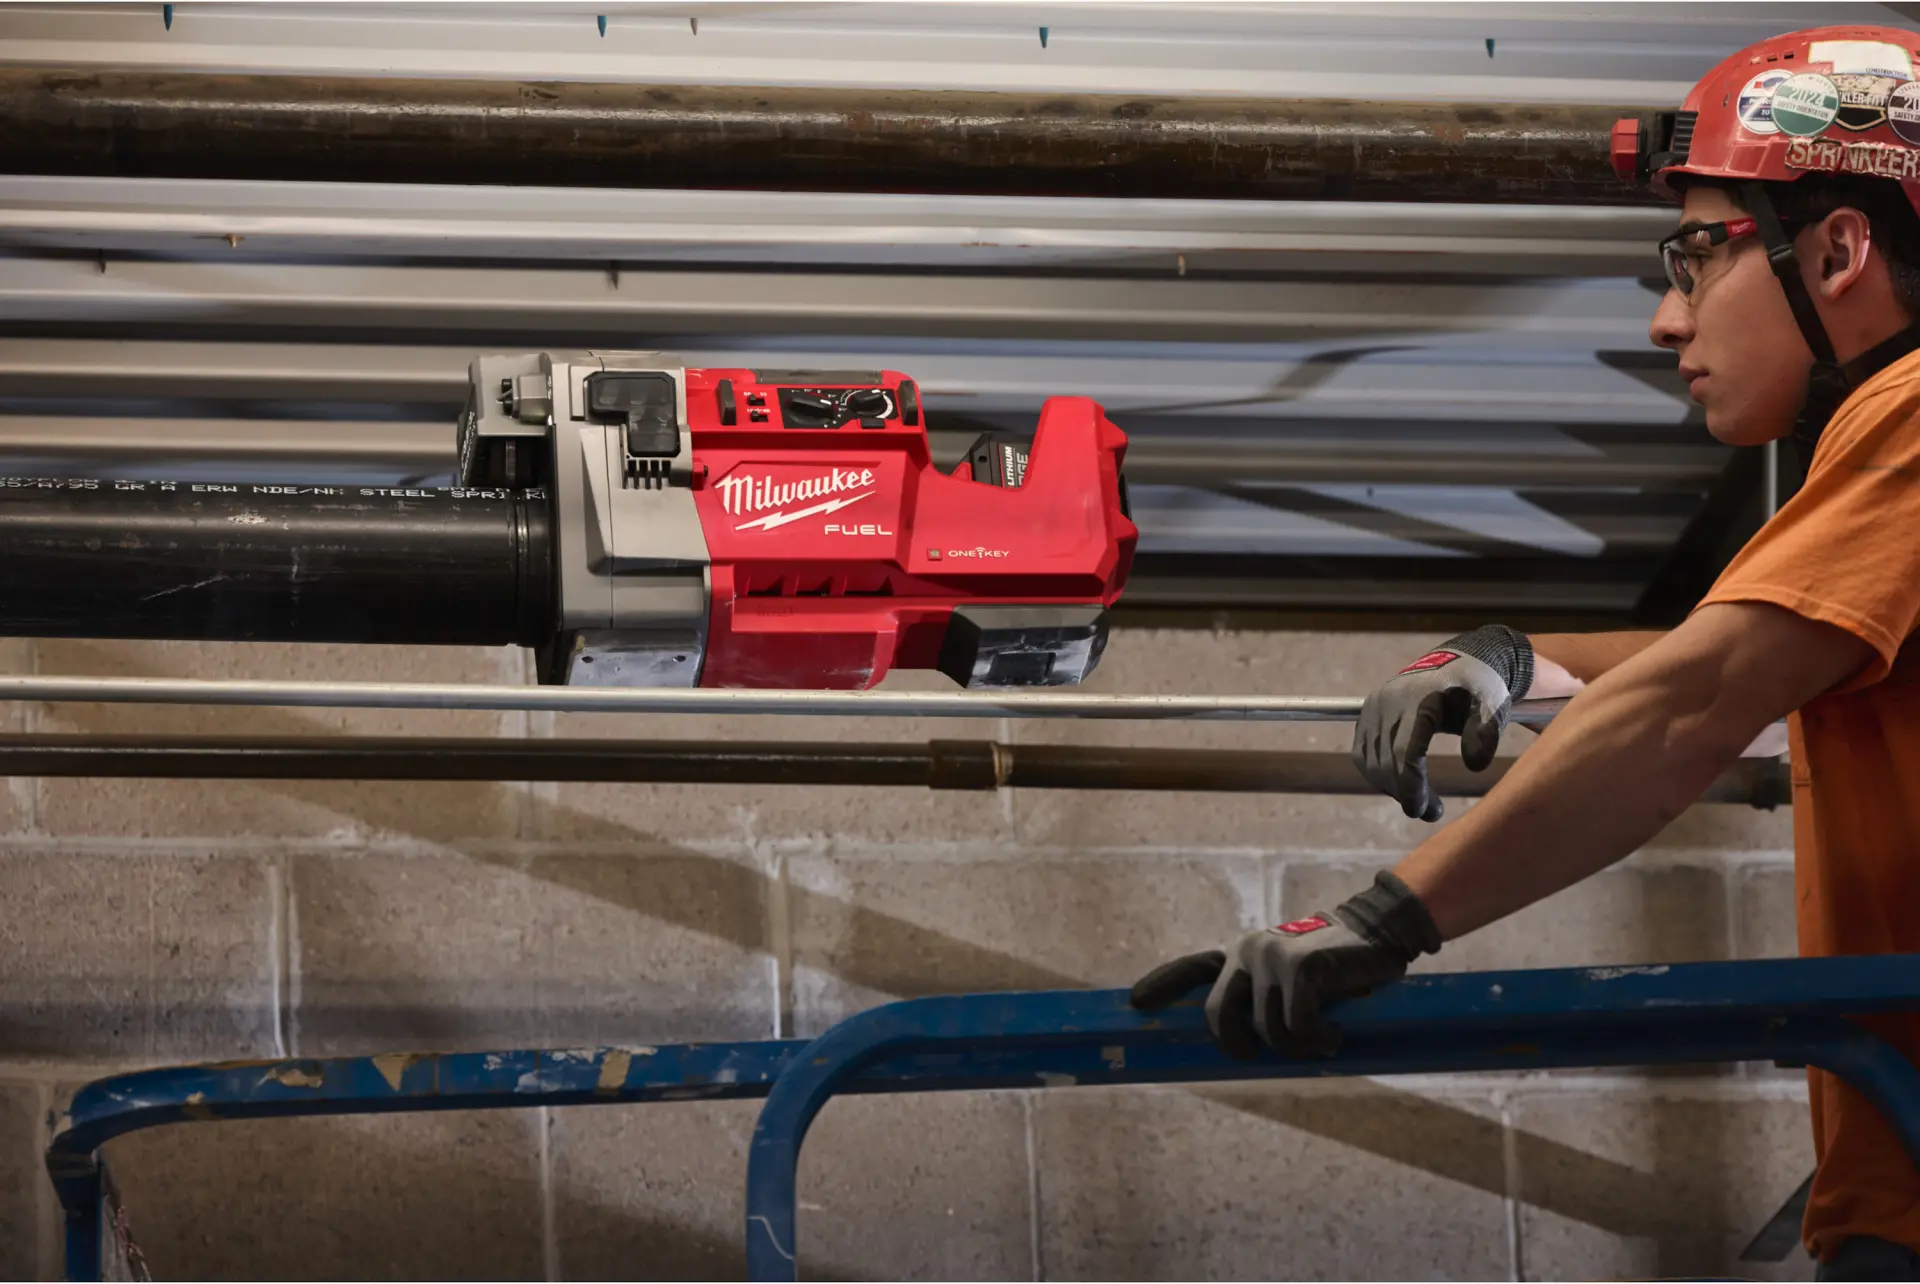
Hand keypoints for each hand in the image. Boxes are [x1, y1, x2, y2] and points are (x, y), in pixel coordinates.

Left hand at [1130, 871, 1441, 1057]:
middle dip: (1238, 1047)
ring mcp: (1271, 957)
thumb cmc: (1334, 966)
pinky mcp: (1300, 967)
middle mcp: (1247, 951)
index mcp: (1240, 953)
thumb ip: (1264, 997)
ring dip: (1296, 1048)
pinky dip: (1317, 1040)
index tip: (1136, 1003)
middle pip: (1218, 1016)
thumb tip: (1244, 1045)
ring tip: (1322, 1041)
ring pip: (1266, 1031)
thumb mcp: (1291, 977)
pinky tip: (1335, 1036)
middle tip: (1267, 1056)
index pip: (1193, 967)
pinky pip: (1298, 1026)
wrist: (1378, 934)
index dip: (1162, 984)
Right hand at [1352, 624, 1533, 821]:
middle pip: (1387, 761)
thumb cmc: (1478, 688)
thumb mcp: (1492, 705)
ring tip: (1420, 802)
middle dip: (1406, 793)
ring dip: (1391, 787)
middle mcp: (1389, 701)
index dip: (1411, 785)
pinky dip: (1378, 774)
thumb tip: (1475, 765)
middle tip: (1432, 813)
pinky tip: (1400, 785)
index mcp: (1420, 699)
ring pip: (1371, 761)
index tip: (1422, 811)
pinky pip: (1362, 754)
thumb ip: (1486, 732)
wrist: (1459, 662)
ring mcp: (1373, 706)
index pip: (1405, 751)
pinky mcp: (1366, 713)